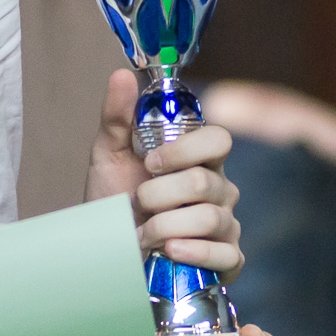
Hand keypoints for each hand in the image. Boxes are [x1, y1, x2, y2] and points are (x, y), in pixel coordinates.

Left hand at [86, 68, 242, 275]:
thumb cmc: (114, 201)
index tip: (149, 163)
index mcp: (200, 159)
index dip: (184, 150)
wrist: (107, 250)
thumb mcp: (108, 157)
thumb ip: (117, 118)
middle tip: (138, 203)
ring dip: (165, 227)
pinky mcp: (227, 259)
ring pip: (210, 218)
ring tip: (144, 234)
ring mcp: (227, 225)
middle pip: (205, 182)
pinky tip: (169, 252)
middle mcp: (220, 189)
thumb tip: (122, 75)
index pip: (219, 139)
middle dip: (160, 195)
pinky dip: (194, 253)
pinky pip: (226, 255)